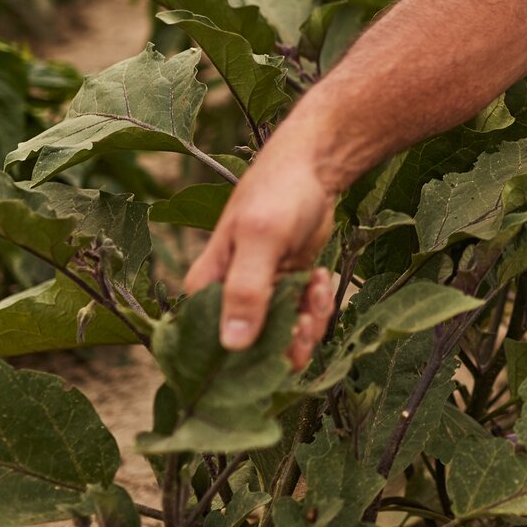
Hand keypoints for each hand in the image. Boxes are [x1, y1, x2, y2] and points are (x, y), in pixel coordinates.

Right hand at [182, 145, 338, 369]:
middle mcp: (228, 298)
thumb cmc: (278, 192)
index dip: (247, 358)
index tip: (282, 338)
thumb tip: (232, 344)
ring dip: (307, 324)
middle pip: (252, 350)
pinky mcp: (287, 291)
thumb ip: (247, 289)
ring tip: (317, 291)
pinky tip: (320, 279)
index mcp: (207, 288)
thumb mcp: (261, 238)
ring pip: (282, 338)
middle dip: (286, 342)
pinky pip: (300, 319)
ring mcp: (260, 296)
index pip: (213, 345)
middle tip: (308, 318)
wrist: (314, 168)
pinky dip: (316, 307)